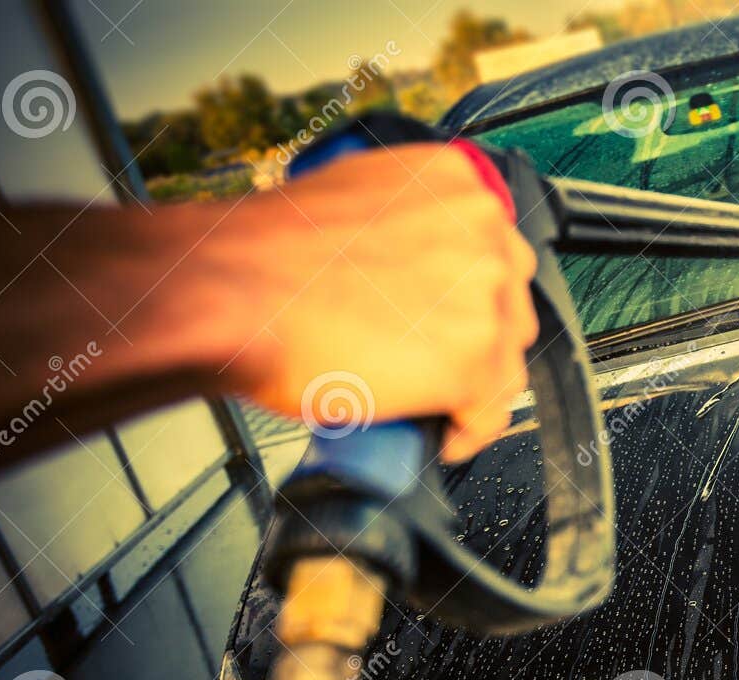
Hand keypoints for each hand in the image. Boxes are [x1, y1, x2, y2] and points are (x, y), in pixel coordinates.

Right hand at [229, 144, 537, 460]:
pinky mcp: (470, 363)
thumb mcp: (355, 200)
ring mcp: (482, 300)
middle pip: (511, 309)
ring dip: (476, 391)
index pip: (499, 252)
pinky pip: (490, 414)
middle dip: (480, 343)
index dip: (477, 298)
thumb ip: (406, 221)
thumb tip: (417, 267)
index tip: (458, 320)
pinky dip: (468, 433)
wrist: (227, 290)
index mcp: (456, 183)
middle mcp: (482, 233)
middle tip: (438, 365)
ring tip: (435, 405)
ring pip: (507, 365)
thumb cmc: (264, 254)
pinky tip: (443, 436)